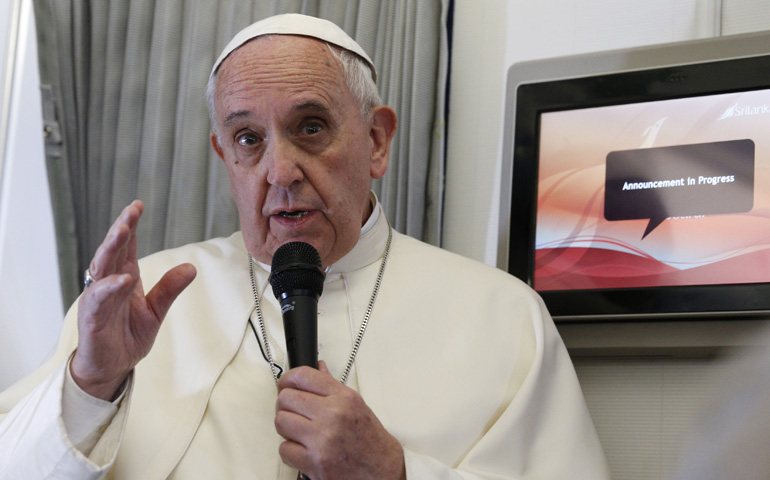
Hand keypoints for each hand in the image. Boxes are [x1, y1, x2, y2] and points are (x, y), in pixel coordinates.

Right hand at [70, 200, 196, 399]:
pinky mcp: (92, 319)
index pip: (126, 247)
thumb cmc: (127, 337)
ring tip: (122, 230)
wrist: (111, 369)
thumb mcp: (156, 311)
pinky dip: (110, 288)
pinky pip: (99, 300)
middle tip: (132, 210)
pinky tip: (122, 278)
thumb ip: (169, 289)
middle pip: (112, 250)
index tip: (138, 205)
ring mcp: (97, 300)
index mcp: (123, 278)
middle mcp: (107, 284)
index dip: (130, 226)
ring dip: (111, 248)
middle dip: (121, 228)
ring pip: (102, 268)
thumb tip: (191, 268)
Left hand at [275, 361, 405, 479]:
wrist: (381, 469)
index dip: (287, 379)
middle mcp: (333, 415)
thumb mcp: (356, 404)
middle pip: (286, 398)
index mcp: (343, 398)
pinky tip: (303, 449)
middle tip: (294, 412)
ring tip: (299, 431)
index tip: (285, 385)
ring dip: (286, 428)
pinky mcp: (314, 462)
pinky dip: (290, 451)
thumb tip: (318, 368)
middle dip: (286, 405)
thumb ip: (332, 386)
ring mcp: (322, 439)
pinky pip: (284, 449)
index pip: (303, 376)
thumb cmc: (369, 439)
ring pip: (281, 422)